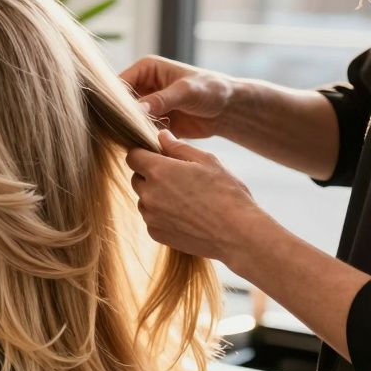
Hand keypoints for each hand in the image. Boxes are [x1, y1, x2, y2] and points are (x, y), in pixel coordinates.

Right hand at [119, 56, 236, 138]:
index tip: (116, 117)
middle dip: (121, 117)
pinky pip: (139, 130)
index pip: (120, 83)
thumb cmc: (211, 90)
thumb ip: (161, 99)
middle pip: (121, 103)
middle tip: (122, 132)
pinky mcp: (153, 121)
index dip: (115, 100)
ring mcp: (147, 105)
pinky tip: (141, 146)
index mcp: (147, 69)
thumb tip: (136, 110)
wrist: (228, 110)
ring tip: (132, 140)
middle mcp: (143, 85)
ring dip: (129, 129)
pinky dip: (139, 138)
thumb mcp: (186, 91)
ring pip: (128, 118)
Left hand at [126, 130, 261, 263]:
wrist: (238, 234)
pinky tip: (185, 215)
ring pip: (143, 199)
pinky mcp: (155, 233)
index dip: (143, 154)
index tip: (156, 156)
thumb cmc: (227, 194)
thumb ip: (179, 147)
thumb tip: (162, 136)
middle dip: (150, 175)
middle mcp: (148, 194)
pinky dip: (162, 215)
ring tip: (185, 199)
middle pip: (136, 178)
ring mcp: (150, 216)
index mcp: (159, 171)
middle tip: (178, 178)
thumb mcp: (207, 161)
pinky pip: (151, 218)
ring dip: (155, 196)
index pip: (133, 156)